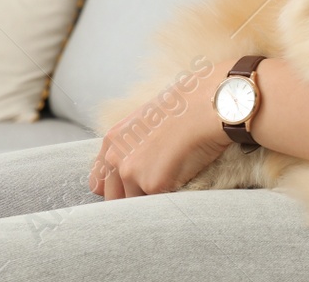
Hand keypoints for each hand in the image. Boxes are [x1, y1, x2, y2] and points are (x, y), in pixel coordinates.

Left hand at [88, 58, 236, 199]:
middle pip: (114, 198)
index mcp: (113, 140)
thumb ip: (131, 144)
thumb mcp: (148, 120)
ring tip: (175, 178)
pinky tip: (185, 177)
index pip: (99, 182)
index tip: (131, 189)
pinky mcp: (153, 185)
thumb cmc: (187, 107)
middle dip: (132, 198)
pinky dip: (171, 196)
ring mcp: (132, 173)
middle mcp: (116, 158)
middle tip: (157, 187)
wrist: (209, 106)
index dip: (116, 189)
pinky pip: (159, 203)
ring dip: (153, 199)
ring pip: (137, 203)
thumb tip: (131, 167)